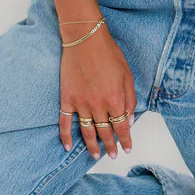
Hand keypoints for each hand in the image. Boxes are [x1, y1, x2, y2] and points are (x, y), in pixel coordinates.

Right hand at [58, 25, 136, 159]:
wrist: (85, 39)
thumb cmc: (108, 53)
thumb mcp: (127, 75)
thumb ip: (130, 99)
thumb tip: (130, 120)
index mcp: (115, 100)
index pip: (122, 127)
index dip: (125, 140)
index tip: (127, 149)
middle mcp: (98, 106)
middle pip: (105, 132)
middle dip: (110, 146)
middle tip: (113, 155)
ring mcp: (81, 104)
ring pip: (87, 131)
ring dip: (91, 146)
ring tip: (95, 156)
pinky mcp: (67, 99)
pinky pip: (65, 122)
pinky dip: (66, 136)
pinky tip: (68, 147)